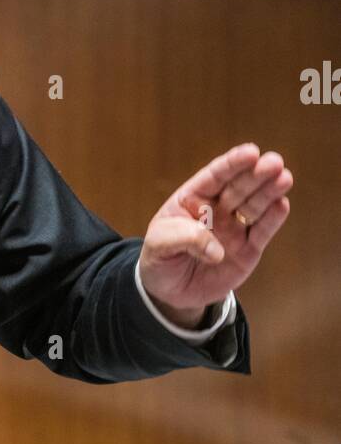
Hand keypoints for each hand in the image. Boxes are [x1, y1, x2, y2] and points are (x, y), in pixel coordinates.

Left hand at [138, 144, 292, 328]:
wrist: (170, 291)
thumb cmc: (161, 259)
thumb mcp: (159, 246)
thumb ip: (184, 240)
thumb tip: (217, 251)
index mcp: (194, 199)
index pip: (215, 176)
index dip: (233, 164)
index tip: (250, 152)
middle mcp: (218, 209)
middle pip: (240, 187)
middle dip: (257, 174)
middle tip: (274, 162)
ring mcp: (235, 228)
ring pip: (255, 206)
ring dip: (270, 191)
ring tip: (284, 178)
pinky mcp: (248, 250)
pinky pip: (262, 232)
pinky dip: (273, 219)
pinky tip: (282, 204)